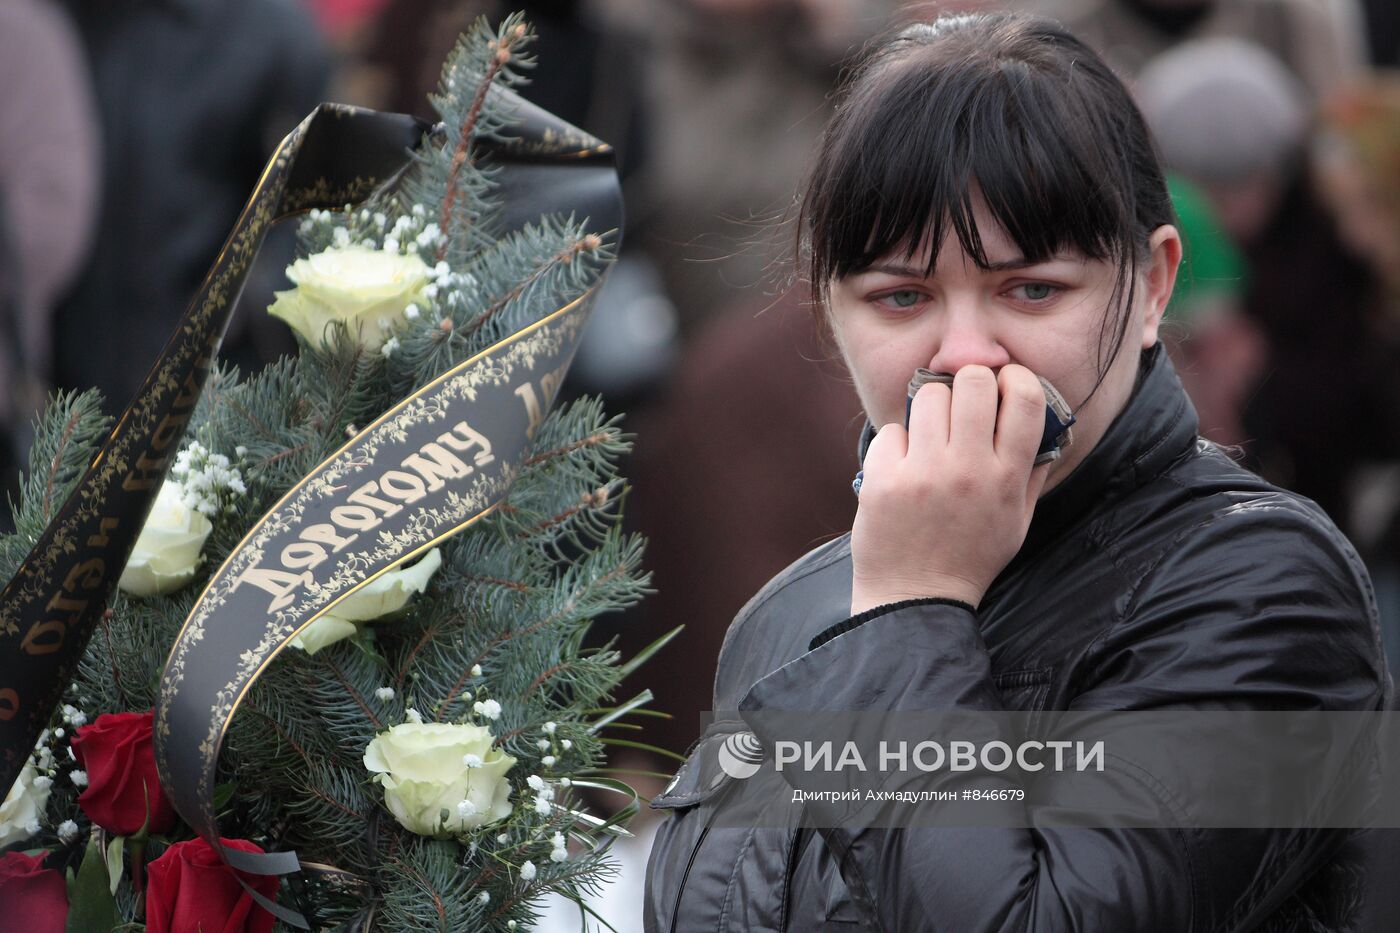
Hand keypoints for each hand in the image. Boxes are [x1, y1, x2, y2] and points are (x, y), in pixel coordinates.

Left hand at [849, 364, 1051, 614]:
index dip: (1015, 378)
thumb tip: (1048, 429)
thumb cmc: (970, 559)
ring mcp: (924, 472)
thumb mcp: (1018, 523)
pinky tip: (902, 467)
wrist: (915, 599)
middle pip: (973, 381)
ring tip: (930, 437)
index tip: (1002, 386)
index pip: (1025, 398)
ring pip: (929, 396)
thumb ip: (1032, 474)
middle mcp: (969, 470)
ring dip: (931, 410)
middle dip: (968, 384)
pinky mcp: (884, 479)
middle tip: (962, 406)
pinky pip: (892, 430)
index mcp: (1007, 478)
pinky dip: (896, 444)